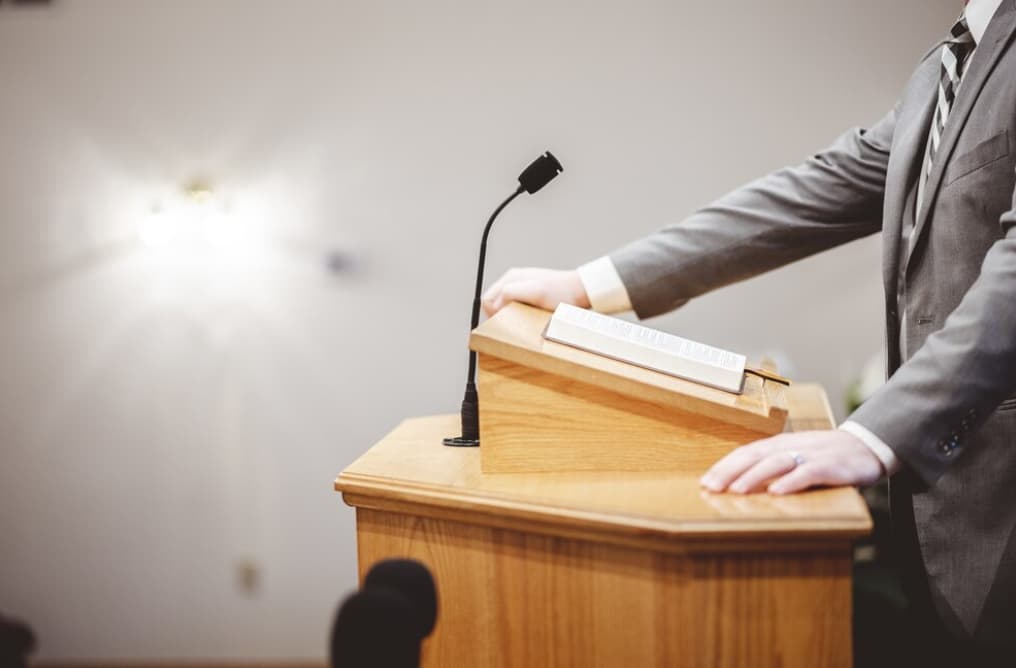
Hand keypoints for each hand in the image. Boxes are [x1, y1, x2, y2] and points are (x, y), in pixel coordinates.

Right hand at [482, 267, 589, 316]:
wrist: (581, 290)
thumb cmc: (562, 292)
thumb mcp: (535, 292)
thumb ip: (511, 293)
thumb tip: (495, 303)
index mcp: (510, 278)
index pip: (487, 299)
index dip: (492, 314)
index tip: (506, 322)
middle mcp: (513, 281)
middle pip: (494, 303)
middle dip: (500, 315)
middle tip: (515, 323)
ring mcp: (521, 287)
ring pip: (504, 306)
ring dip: (510, 315)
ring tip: (524, 319)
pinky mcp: (530, 294)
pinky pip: (515, 306)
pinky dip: (519, 314)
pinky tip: (530, 316)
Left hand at [699, 430, 883, 494]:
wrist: (866, 446)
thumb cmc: (825, 456)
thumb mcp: (795, 457)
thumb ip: (772, 467)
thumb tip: (740, 485)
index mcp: (779, 444)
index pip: (745, 453)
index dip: (725, 466)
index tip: (705, 481)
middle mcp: (790, 446)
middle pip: (754, 455)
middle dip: (730, 471)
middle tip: (711, 487)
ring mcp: (810, 454)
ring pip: (776, 462)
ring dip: (755, 476)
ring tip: (737, 491)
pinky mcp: (830, 465)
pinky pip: (808, 472)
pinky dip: (791, 481)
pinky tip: (777, 492)